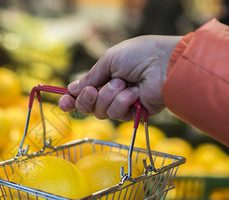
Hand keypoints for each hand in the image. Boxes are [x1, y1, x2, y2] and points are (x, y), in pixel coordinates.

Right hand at [59, 35, 181, 120]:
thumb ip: (90, 77)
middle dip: (86, 100)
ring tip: (123, 84)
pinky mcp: (133, 113)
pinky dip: (123, 102)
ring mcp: (122, 104)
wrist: (165, 64)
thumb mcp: (109, 60)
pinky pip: (116, 114)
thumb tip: (71, 89)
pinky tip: (134, 93)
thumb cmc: (140, 55)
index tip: (63, 103)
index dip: (71, 100)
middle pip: (87, 106)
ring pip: (100, 112)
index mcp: (105, 77)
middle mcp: (111, 92)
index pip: (83, 92)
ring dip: (109, 96)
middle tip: (94, 90)